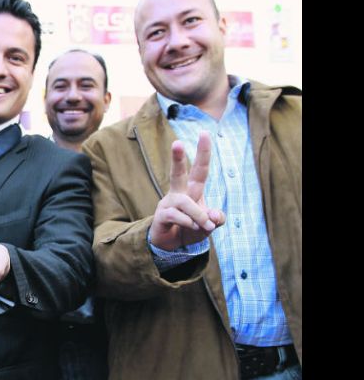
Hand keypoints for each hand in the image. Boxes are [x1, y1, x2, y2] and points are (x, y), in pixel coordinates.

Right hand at [148, 131, 225, 250]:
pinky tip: (191, 228)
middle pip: (178, 173)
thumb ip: (217, 219)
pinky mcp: (161, 215)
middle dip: (177, 158)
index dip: (203, 152)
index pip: (200, 169)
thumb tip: (214, 216)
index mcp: (192, 191)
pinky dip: (188, 223)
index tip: (204, 133)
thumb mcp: (209, 226)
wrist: (171, 246)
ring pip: (186, 203)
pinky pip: (177, 216)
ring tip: (204, 227)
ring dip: (199, 215)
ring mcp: (168, 203)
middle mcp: (178, 193)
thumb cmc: (190, 230)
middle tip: (176, 142)